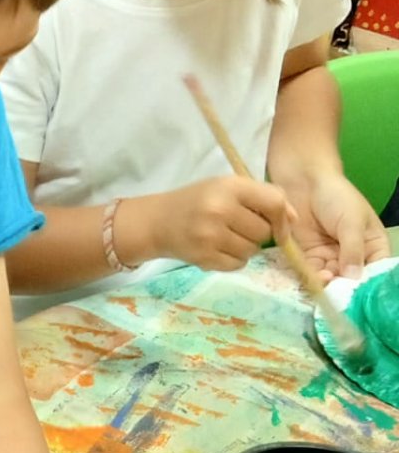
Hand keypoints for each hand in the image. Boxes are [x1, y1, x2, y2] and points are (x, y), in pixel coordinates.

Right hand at [132, 176, 295, 271]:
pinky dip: (233, 260)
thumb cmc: (197, 201)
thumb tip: (294, 220)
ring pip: (252, 250)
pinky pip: (237, 264)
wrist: (157, 221)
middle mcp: (220, 210)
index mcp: (229, 187)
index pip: (274, 203)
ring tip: (225, 237)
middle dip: (257, 233)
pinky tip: (217, 249)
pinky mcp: (203, 257)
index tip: (281, 228)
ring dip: (245, 248)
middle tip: (238, 227)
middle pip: (264, 232)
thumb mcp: (227, 187)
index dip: (283, 218)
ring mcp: (210, 235)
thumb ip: (262, 197)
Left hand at [286, 171, 388, 282]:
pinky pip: (310, 273)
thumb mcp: (352, 222)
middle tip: (338, 289)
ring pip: (331, 280)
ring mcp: (330, 257)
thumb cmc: (337, 197)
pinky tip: (311, 277)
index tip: (362, 292)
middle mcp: (353, 256)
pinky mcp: (309, 257)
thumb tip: (354, 277)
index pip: (376, 271)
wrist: (305, 182)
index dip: (370, 283)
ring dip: (327, 283)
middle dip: (345, 287)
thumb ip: (353, 249)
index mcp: (372, 246)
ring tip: (323, 277)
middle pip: (352, 280)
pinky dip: (310, 278)